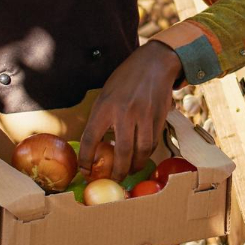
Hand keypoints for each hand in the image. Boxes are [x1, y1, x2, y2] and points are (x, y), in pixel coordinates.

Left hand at [78, 42, 182, 181]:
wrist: (154, 64)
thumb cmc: (126, 79)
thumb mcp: (106, 94)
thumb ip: (101, 117)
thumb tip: (93, 144)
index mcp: (105, 106)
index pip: (91, 138)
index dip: (86, 159)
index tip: (85, 171)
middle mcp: (125, 112)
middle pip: (122, 152)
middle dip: (117, 171)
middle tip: (112, 180)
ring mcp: (144, 116)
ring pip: (141, 151)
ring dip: (135, 167)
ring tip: (129, 172)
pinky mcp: (159, 119)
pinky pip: (152, 143)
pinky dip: (146, 154)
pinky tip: (140, 158)